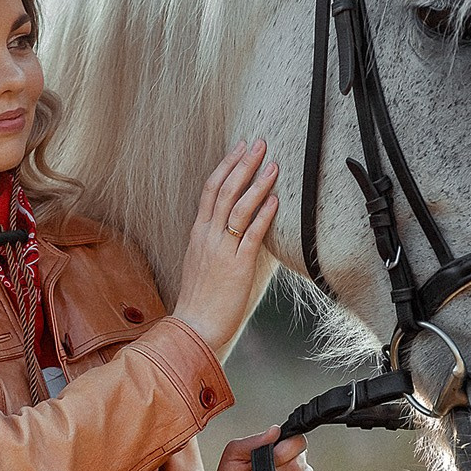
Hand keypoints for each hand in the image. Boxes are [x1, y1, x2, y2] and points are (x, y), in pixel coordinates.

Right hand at [173, 139, 278, 358]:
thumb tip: (247, 226)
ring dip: (257, 183)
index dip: (226, 165)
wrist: (194, 327)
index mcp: (198, 233)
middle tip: (259, 143)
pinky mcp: (236, 266)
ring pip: (238, 207)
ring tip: (273, 165)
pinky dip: (264, 215)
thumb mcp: (206, 263)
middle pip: (224, 190)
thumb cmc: (203, 299)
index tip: (240, 147)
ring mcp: (221, 250)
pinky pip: (251, 235)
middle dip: (243, 163)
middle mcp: (207, 236)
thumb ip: (221, 242)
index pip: (210, 190)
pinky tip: (276, 200)